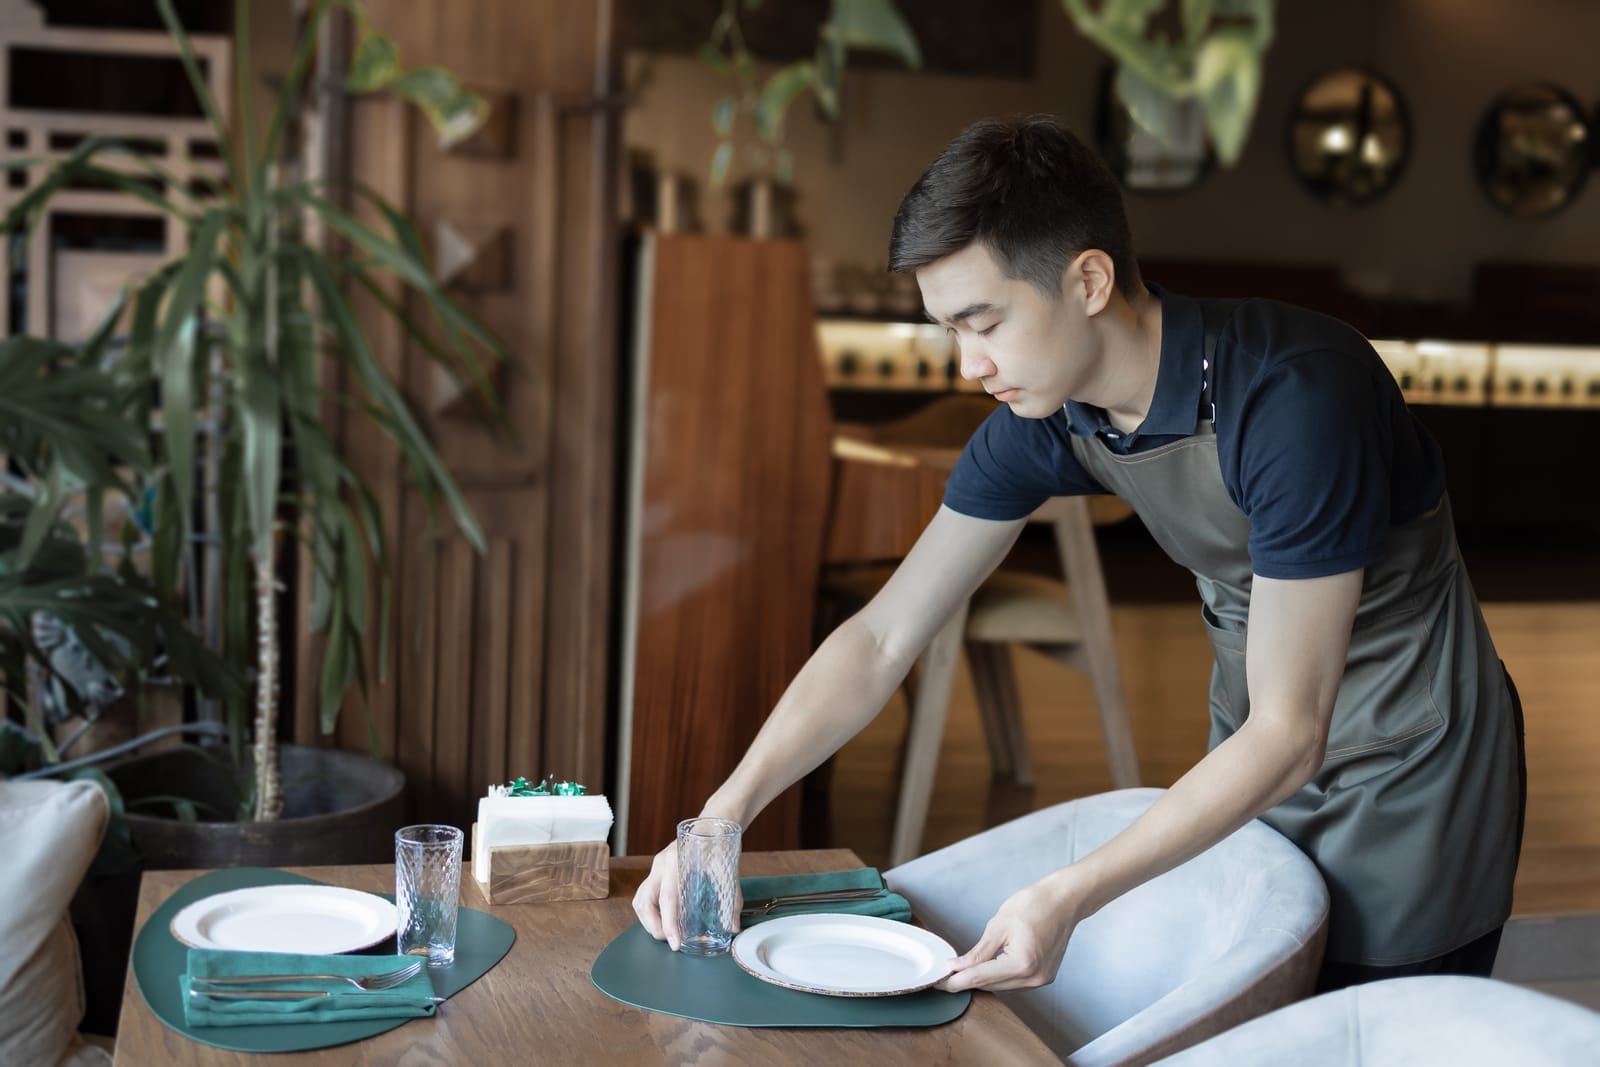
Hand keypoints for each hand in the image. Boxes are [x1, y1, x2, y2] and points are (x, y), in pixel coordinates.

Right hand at [630, 838, 747, 950]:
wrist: (713, 826)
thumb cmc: (718, 844)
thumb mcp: (727, 871)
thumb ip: (731, 900)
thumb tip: (733, 926)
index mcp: (676, 861)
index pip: (667, 899)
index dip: (669, 925)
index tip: (675, 943)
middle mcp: (661, 864)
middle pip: (645, 902)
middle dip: (655, 927)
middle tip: (671, 940)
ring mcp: (656, 868)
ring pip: (640, 900)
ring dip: (649, 922)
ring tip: (666, 933)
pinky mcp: (657, 872)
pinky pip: (644, 896)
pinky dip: (649, 912)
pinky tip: (662, 920)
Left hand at [936, 879, 1081, 991]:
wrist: (1064, 900)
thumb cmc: (1035, 904)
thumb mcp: (999, 925)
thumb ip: (977, 952)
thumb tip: (957, 967)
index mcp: (1022, 963)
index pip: (980, 978)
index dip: (956, 981)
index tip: (938, 981)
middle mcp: (1034, 977)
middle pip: (990, 985)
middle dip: (966, 980)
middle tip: (944, 974)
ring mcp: (1041, 979)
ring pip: (1001, 986)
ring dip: (982, 979)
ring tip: (961, 970)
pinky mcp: (1044, 976)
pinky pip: (1014, 982)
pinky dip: (998, 976)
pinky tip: (985, 967)